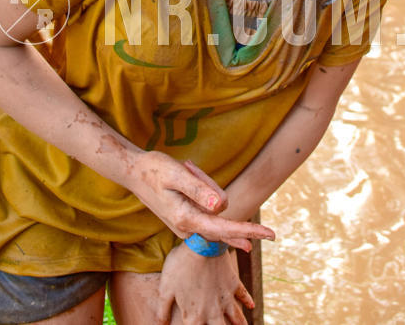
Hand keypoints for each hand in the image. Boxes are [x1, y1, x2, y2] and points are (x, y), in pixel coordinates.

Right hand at [125, 152, 274, 250]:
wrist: (134, 172)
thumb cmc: (154, 169)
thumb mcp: (177, 174)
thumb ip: (199, 190)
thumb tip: (222, 206)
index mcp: (186, 219)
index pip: (224, 228)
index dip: (248, 230)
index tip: (270, 234)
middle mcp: (187, 228)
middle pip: (220, 213)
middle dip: (211, 188)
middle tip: (191, 169)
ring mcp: (187, 225)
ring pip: (214, 207)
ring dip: (204, 185)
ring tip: (184, 169)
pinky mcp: (187, 219)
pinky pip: (206, 206)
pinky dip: (201, 189)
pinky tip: (186, 174)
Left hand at [156, 242, 253, 324]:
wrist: (201, 244)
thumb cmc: (180, 265)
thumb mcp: (165, 289)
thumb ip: (162, 310)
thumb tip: (160, 324)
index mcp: (193, 316)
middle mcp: (211, 311)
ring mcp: (224, 298)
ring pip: (235, 317)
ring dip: (239, 324)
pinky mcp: (232, 283)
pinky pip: (242, 294)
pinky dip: (247, 301)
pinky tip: (252, 306)